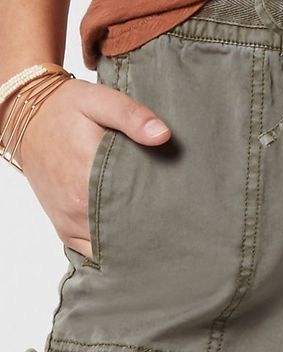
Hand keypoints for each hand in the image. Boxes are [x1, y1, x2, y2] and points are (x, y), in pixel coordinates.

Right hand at [8, 78, 170, 257]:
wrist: (28, 118)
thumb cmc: (65, 109)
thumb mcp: (99, 100)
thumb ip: (132, 116)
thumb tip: (162, 135)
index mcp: (89, 176)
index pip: (134, 211)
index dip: (162, 217)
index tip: (186, 216)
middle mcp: (78, 206)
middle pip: (126, 235)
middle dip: (153, 234)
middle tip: (182, 230)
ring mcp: (70, 220)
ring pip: (109, 249)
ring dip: (134, 245)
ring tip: (164, 237)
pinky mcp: (65, 226)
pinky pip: (91, 251)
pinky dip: (112, 252)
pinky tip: (136, 246)